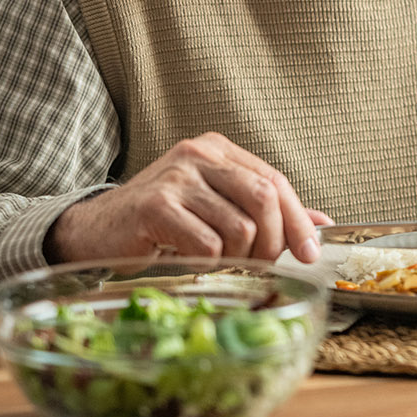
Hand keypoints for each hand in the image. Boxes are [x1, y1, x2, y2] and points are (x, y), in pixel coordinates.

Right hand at [46, 132, 330, 263]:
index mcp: (219, 151)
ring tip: (217, 263)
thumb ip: (266, 213)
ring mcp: (176, 178)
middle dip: (273, 242)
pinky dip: (209, 263)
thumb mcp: (216, 209)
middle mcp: (199, 155)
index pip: (276, 181)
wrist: (95, 232)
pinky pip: (208, 244)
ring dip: (237, 257)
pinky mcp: (156, 206)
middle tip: (261, 266)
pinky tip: (192, 262)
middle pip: (264, 198)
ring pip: (239, 227)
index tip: (309, 254)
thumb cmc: (161, 223)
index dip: (299, 221)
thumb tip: (322, 223)